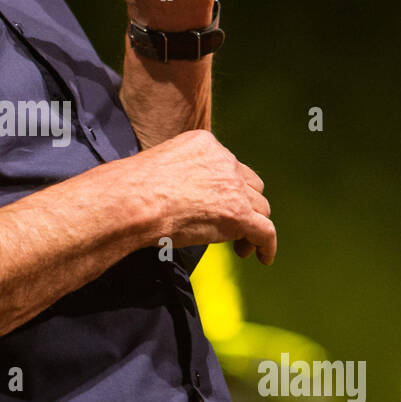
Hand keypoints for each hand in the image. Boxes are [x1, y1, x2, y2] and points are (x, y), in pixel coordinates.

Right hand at [131, 128, 276, 264]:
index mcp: (205, 143)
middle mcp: (225, 161)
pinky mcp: (239, 214)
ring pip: (261, 207)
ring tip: (241, 246)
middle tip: (230, 224)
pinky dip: (267, 245)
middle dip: (244, 203)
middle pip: (250, 184)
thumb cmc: (134, 189)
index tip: (217, 203)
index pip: (228, 165)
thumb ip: (180, 172)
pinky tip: (262, 257)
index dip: (227, 187)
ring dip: (253, 225)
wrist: (134, 201)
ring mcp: (234, 187)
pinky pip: (265, 231)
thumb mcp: (160, 165)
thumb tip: (179, 195)